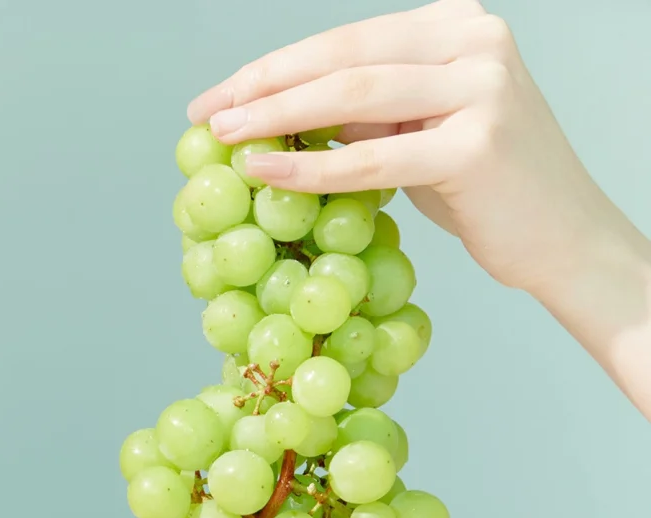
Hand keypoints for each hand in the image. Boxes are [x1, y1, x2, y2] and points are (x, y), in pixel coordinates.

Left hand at [186, 0, 618, 301]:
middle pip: (343, 58)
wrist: (562, 240)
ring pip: (353, 97)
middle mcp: (472, 40)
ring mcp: (479, 88)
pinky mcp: (474, 145)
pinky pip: (372, 158)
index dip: (276, 65)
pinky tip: (264, 173)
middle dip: (265, 86)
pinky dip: (311, 167)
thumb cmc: (488, 193)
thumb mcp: (422, 134)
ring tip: (223, 140)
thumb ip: (368, 113)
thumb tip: (281, 113)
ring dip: (278, 117)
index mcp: (456, 25)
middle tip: (207, 115)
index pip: (347, 40)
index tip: (219, 96)